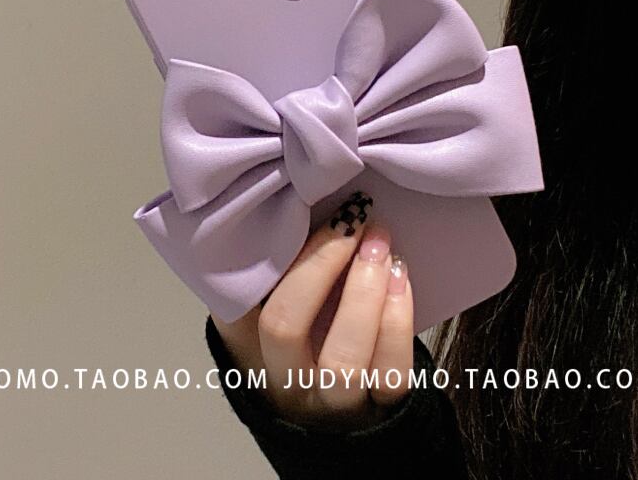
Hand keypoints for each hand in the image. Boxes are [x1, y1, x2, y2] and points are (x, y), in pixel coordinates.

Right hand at [210, 194, 413, 429]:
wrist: (345, 421)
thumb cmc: (305, 352)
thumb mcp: (267, 325)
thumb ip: (261, 286)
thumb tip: (270, 224)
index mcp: (252, 352)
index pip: (238, 305)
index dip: (268, 262)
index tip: (301, 217)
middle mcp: (286, 382)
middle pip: (286, 326)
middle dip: (320, 265)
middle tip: (351, 219)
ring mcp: (335, 402)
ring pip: (342, 358)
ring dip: (363, 291)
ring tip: (380, 243)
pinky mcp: (384, 410)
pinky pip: (390, 372)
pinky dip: (398, 318)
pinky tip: (399, 275)